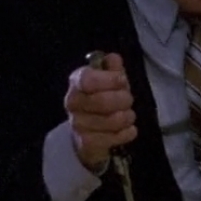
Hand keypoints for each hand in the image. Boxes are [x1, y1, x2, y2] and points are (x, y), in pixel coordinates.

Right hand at [64, 52, 136, 173]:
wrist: (90, 134)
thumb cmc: (103, 101)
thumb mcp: (111, 82)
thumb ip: (113, 69)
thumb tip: (113, 58)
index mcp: (77, 82)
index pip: (87, 79)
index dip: (109, 79)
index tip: (122, 80)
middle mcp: (72, 102)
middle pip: (103, 100)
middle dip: (124, 100)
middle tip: (128, 100)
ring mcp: (78, 124)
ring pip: (113, 120)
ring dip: (127, 117)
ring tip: (128, 115)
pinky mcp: (87, 142)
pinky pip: (115, 137)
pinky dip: (128, 133)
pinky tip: (127, 130)